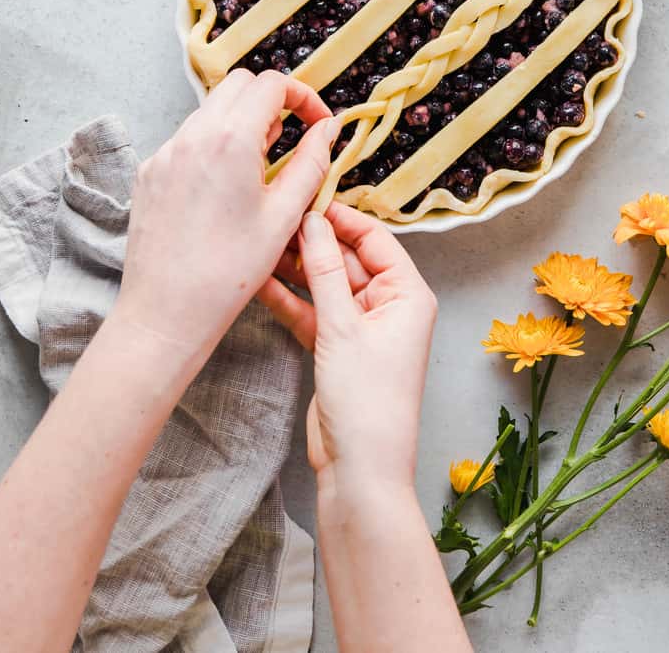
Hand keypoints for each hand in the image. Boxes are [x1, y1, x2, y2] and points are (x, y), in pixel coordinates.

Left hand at [115, 70, 337, 361]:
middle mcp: (192, 135)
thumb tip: (328, 128)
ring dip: (241, 123)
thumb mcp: (285, 216)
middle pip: (239, 85)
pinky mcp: (149, 172)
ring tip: (258, 171)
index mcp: (230, 139)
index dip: (302, 97)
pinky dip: (213, 146)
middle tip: (288, 143)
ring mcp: (165, 152)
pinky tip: (224, 190)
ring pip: (211, 110)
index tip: (316, 124)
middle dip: (271, 102)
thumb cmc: (230, 271)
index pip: (271, 84)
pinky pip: (187, 139)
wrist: (166, 313)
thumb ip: (312, 162)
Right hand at [258, 203, 436, 490]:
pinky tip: (259, 282)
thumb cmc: (367, 402)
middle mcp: (390, 306)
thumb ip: (324, 271)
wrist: (360, 470)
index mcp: (408, 294)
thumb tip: (312, 221)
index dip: (341, 218)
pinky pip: (312, 313)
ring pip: (325, 286)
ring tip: (259, 246)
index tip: (307, 198)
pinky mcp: (337, 349)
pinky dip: (289, 300)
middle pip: (347, 260)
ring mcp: (362, 328)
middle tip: (274, 221)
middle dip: (312, 243)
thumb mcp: (342, 328)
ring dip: (295, 270)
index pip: (375, 239)